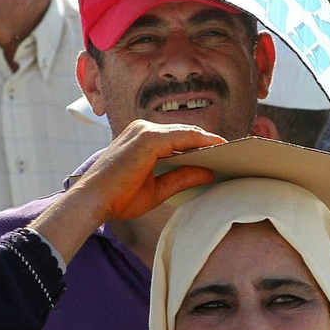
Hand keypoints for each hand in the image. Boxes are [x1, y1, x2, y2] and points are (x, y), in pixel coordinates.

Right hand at [32, 121, 221, 263]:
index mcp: (143, 138)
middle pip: (186, 133)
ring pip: (187, 133)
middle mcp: (143, 129)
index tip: (224, 155)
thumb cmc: (119, 197)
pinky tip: (220, 150)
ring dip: (210, 142)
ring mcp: (145, 131)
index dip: (203, 146)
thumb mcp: (158, 189)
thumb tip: (210, 172)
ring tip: (233, 152)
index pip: (180, 138)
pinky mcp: (148, 139)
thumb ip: (182, 177)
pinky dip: (203, 142)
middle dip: (210, 143)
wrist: (93, 201)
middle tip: (236, 153)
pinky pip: (183, 137)